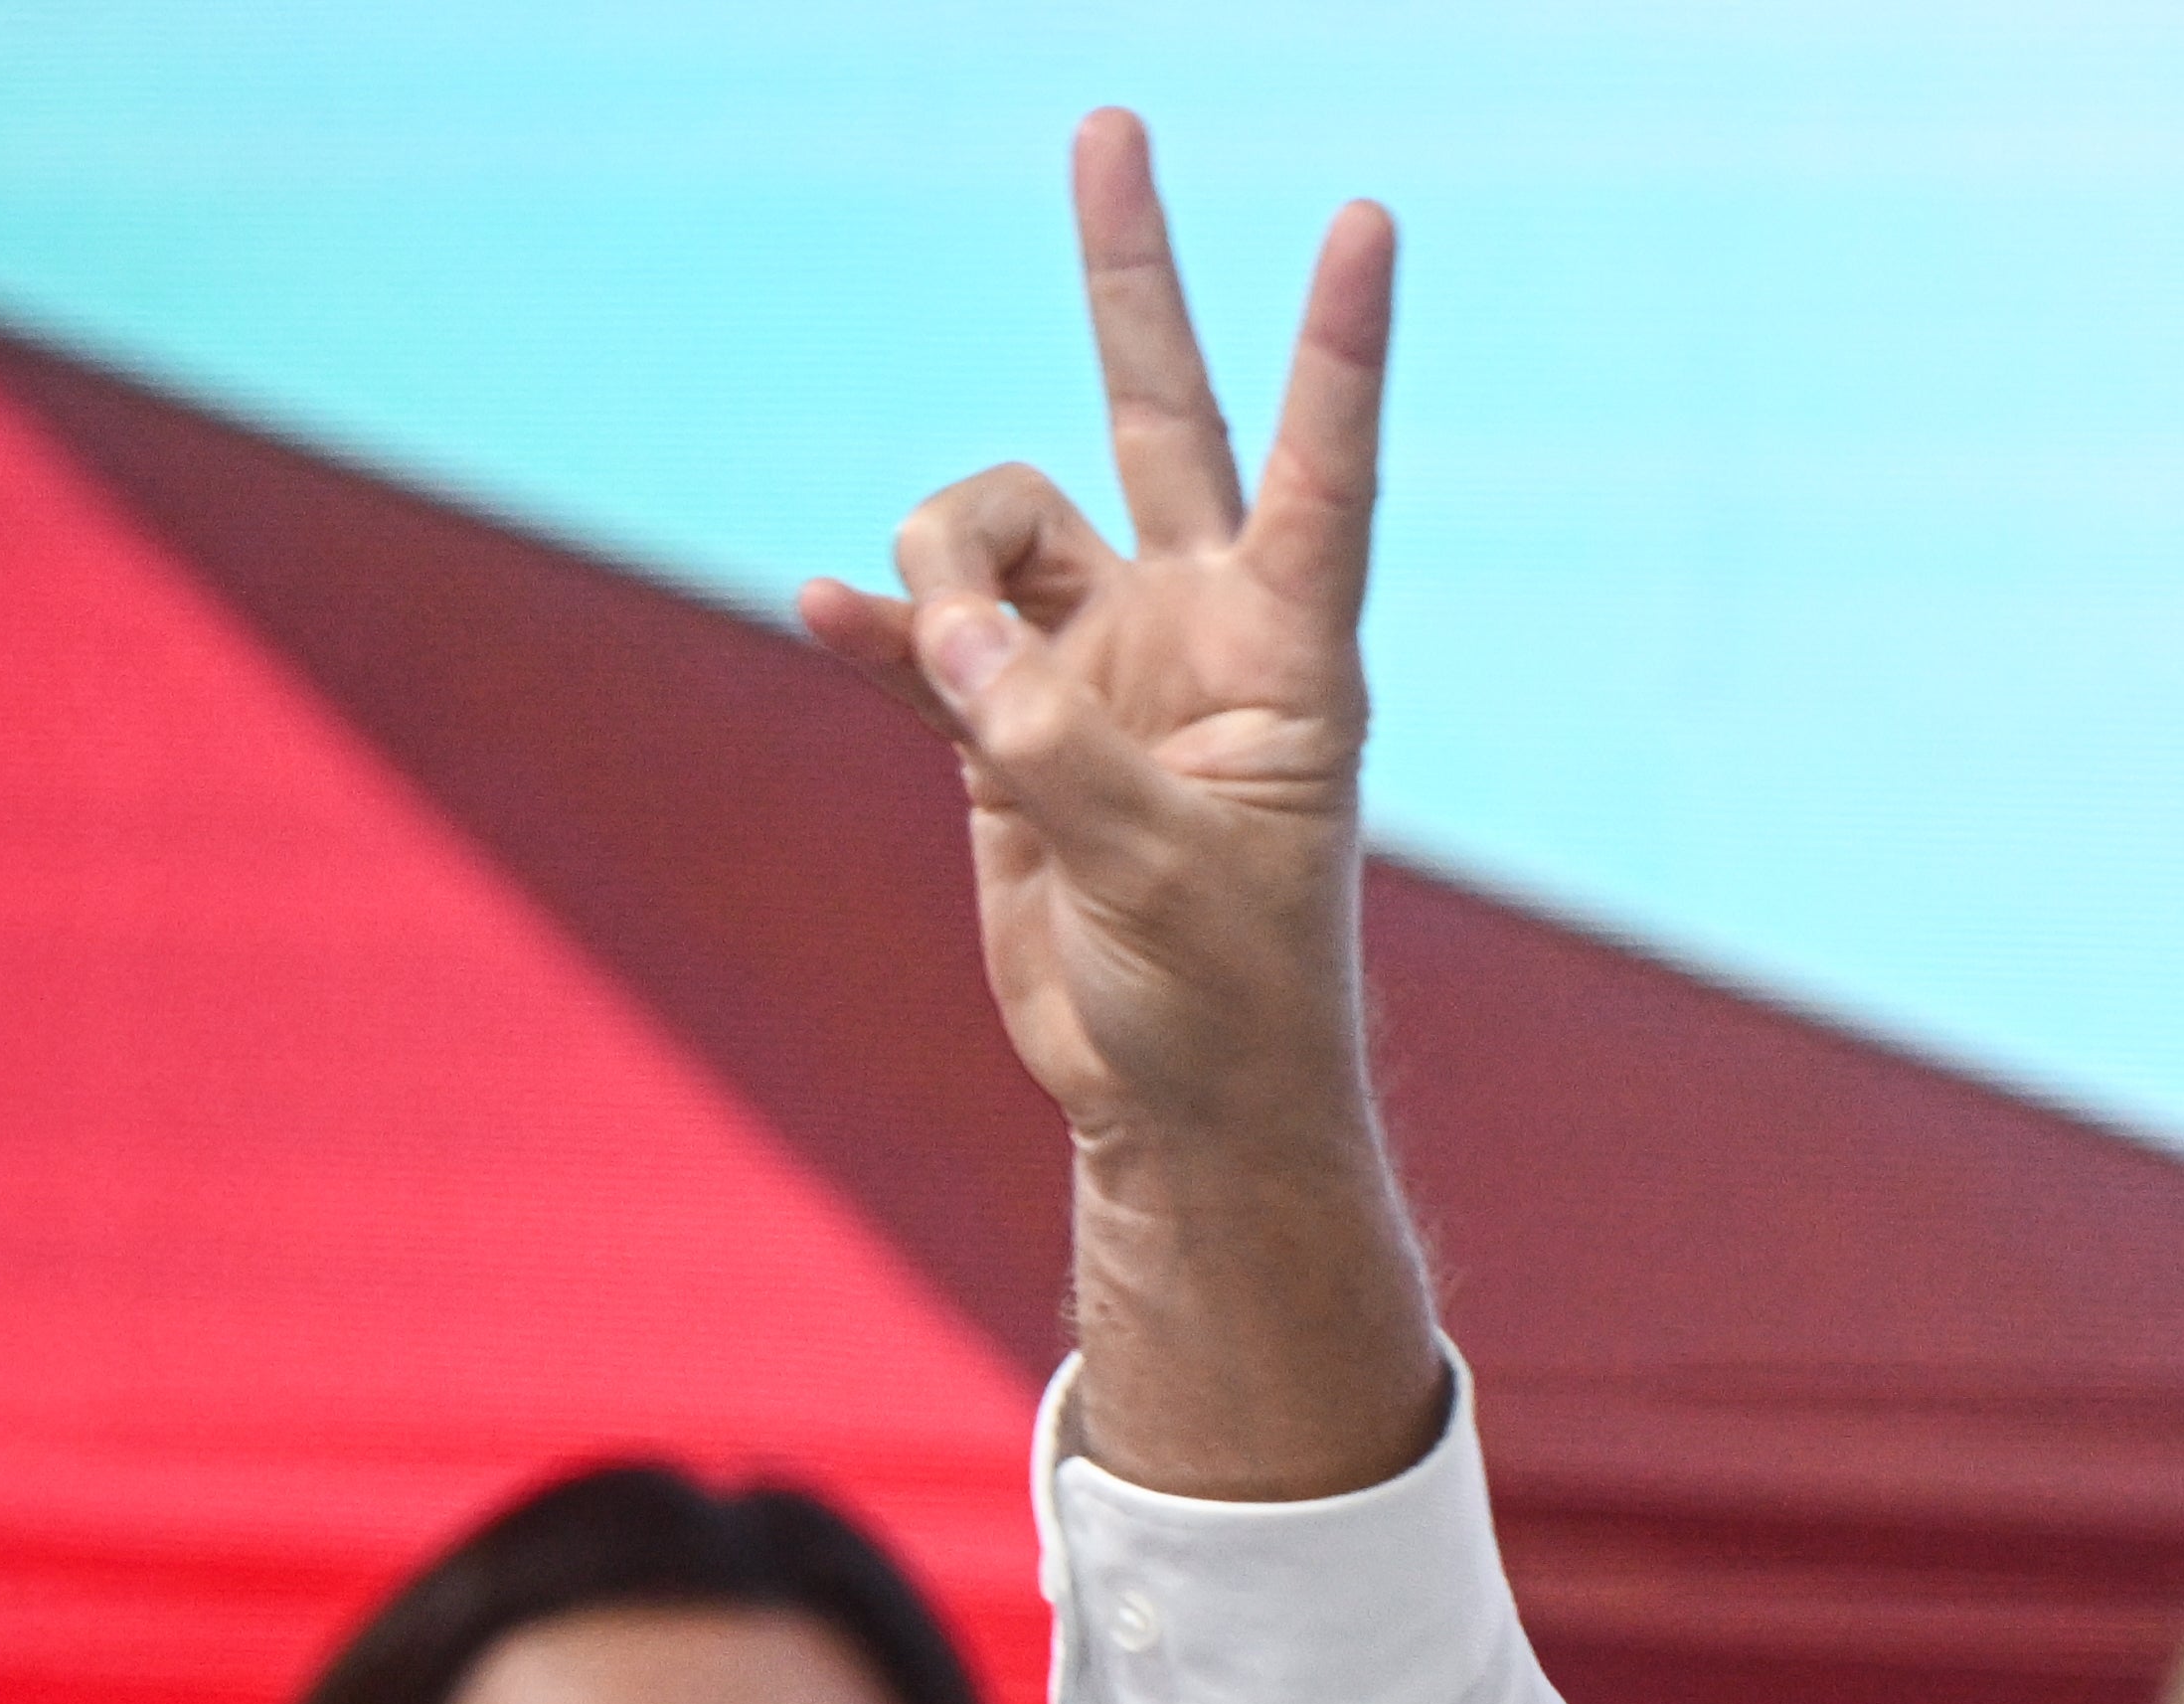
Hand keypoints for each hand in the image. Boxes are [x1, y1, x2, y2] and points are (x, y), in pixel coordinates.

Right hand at [794, 113, 1389, 1160]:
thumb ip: (1044, 739)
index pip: (1323, 470)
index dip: (1338, 348)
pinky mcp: (1006, 727)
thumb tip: (926, 626)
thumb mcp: (1155, 873)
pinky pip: (918, 637)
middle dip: (1129, 276)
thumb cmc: (1221, 1002)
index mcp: (1289, 658)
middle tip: (1112, 121)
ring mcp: (1096, 666)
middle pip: (1157, 412)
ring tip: (939, 675)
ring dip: (936, 570)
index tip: (1366, 221)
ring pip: (988, 531)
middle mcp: (1195, 631)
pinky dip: (872, 628)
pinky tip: (818, 618)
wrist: (1172, 1103)